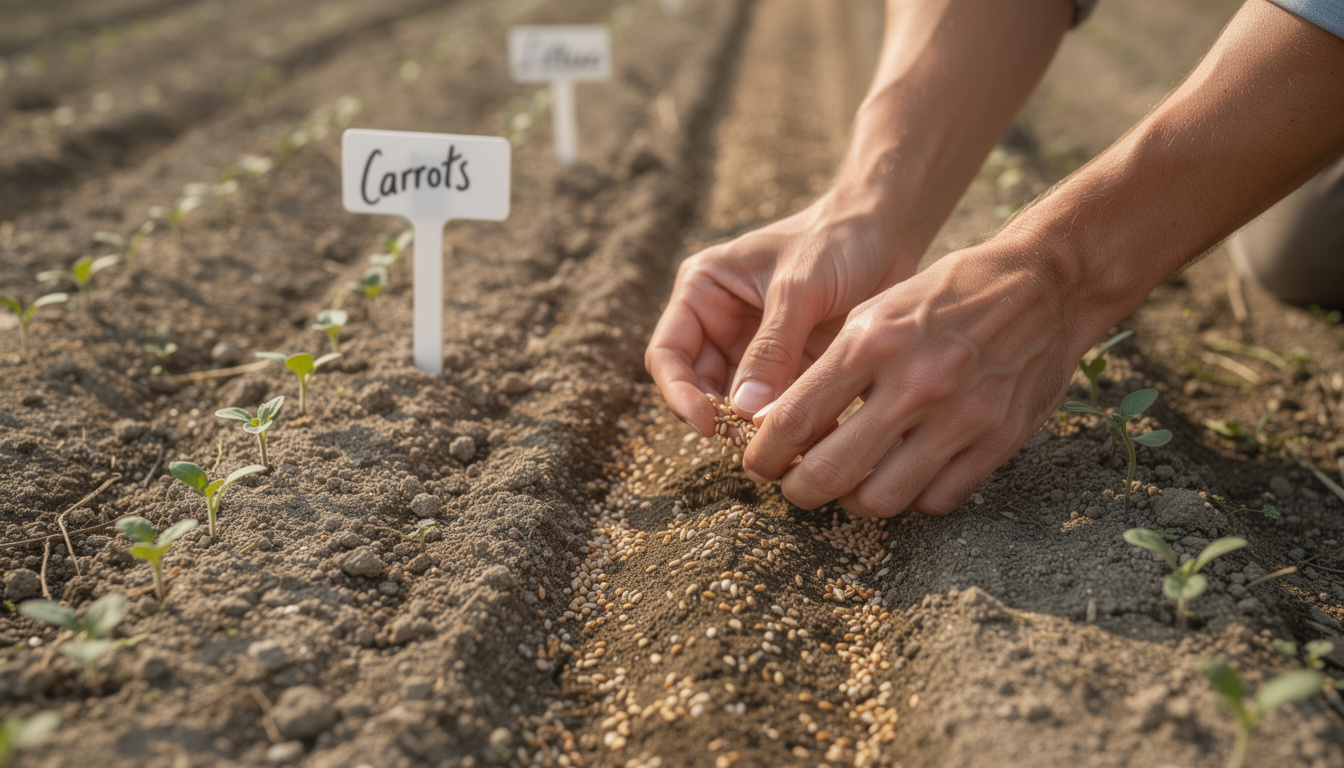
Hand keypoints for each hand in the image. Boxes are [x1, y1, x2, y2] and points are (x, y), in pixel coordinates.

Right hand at [645, 194, 912, 435]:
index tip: (707, 425)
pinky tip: (818, 436)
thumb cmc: (836, 240)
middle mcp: (720, 324)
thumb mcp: (799, 289)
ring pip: (741, 406)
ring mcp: (755, 350)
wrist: (888, 231)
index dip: (679, 394)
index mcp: (702, 293)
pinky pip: (780, 408)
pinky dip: (794, 424)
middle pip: (701, 388)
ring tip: (791, 443)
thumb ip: (772, 348)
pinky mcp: (791, 368)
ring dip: (760, 428)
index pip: (668, 354)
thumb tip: (744, 410)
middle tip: (755, 444)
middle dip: (724, 418)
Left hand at [742, 238, 1095, 516]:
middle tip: (795, 488)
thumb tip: (777, 423)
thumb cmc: (945, 295)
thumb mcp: (876, 310)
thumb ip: (829, 367)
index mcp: (872, 342)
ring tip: (848, 485)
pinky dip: (909, 498)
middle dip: (799, 492)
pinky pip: (935, 500)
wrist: (1044, 285)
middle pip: (831, 473)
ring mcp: (961, 417)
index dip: (764, 454)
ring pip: (881, 499)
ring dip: (853, 501)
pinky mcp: (997, 440)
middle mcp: (914, 383)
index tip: (758, 464)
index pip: (795, 419)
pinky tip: (901, 475)